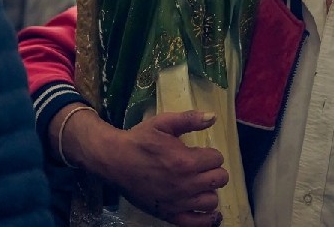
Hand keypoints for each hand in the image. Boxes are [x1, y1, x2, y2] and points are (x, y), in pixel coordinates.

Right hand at [77, 110, 228, 226]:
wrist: (114, 161)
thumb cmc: (139, 140)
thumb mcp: (163, 123)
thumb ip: (189, 119)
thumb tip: (213, 117)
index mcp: (186, 161)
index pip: (217, 159)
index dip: (210, 153)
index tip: (200, 153)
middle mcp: (186, 184)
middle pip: (219, 179)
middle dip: (213, 170)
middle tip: (201, 167)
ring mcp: (178, 202)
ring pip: (212, 201)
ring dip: (209, 191)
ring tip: (199, 184)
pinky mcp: (169, 215)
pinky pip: (198, 223)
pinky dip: (206, 218)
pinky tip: (205, 210)